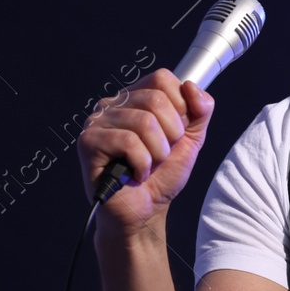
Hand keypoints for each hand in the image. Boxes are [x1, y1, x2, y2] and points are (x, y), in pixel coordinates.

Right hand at [75, 69, 213, 232]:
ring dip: (157, 153)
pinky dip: (142, 164)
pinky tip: (135, 174)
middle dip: (171, 134)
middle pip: (156, 99)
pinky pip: (128, 142)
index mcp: (136, 98)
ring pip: (144, 122)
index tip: (176, 132)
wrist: (146, 212)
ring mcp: (98, 121)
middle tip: (161, 154)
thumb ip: (200, 110)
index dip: (180, 106)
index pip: (162, 78)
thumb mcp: (191, 139)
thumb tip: (191, 86)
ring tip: (149, 165)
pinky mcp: (89, 142)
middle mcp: (114, 104)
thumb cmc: (162, 176)